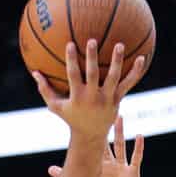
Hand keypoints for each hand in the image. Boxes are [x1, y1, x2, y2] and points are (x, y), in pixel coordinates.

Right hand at [32, 39, 146, 141]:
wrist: (91, 135)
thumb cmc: (71, 118)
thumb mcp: (56, 106)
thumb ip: (45, 89)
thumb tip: (34, 72)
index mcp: (78, 97)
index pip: (74, 76)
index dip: (72, 60)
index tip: (70, 44)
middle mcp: (93, 97)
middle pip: (94, 74)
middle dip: (92, 58)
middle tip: (92, 40)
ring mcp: (108, 98)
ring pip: (114, 78)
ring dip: (117, 61)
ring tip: (119, 45)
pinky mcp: (118, 99)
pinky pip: (128, 84)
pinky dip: (135, 72)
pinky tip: (142, 59)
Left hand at [48, 116, 143, 176]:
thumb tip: (49, 168)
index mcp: (98, 167)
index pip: (93, 147)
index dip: (91, 133)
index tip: (86, 117)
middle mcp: (110, 164)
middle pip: (106, 141)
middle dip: (104, 126)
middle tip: (100, 108)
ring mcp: (122, 167)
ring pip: (121, 145)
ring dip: (120, 132)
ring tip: (119, 116)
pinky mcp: (132, 173)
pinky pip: (136, 158)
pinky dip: (138, 148)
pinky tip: (139, 136)